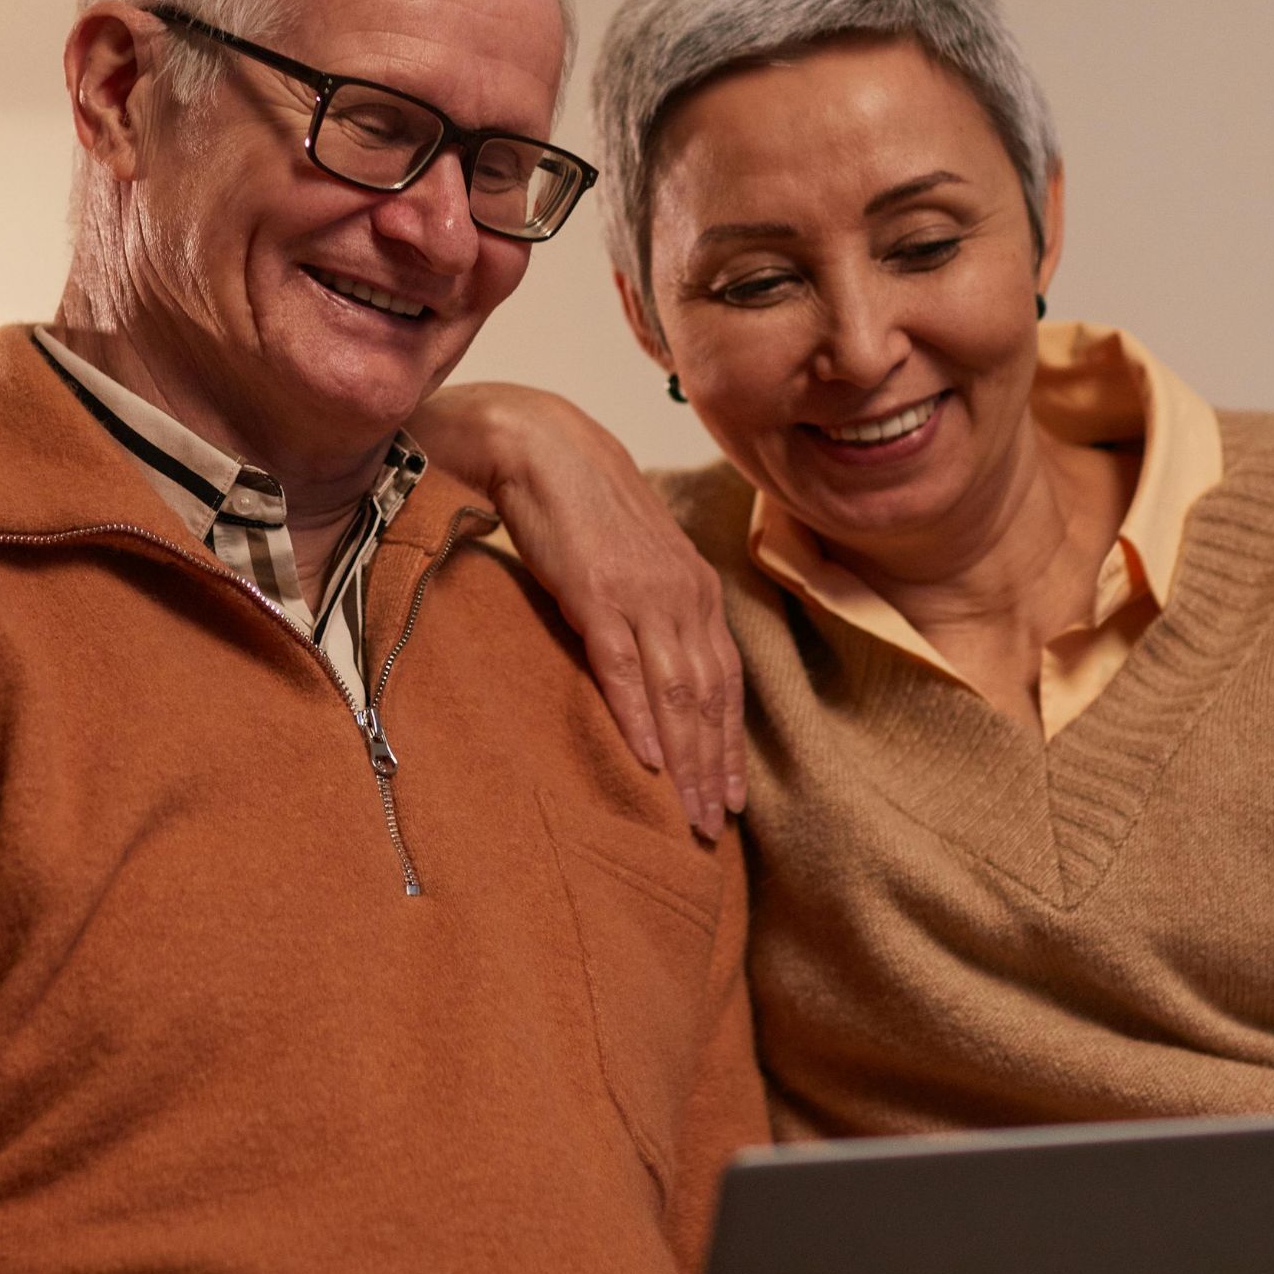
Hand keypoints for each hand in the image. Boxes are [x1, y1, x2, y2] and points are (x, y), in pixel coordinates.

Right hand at [412, 383, 745, 835]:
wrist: (540, 444)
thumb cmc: (580, 504)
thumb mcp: (631, 561)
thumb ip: (650, 609)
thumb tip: (654, 665)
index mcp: (693, 587)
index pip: (725, 680)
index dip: (730, 743)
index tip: (733, 798)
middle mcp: (682, 594)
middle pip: (709, 697)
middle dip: (713, 767)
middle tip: (714, 829)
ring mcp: (642, 594)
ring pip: (678, 692)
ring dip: (686, 759)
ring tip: (687, 814)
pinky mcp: (596, 593)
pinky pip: (624, 667)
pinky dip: (639, 717)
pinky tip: (647, 759)